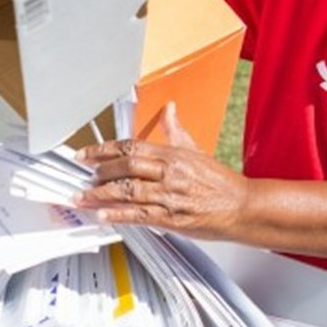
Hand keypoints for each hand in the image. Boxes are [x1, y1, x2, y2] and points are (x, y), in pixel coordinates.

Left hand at [74, 103, 248, 238]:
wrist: (244, 206)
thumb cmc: (221, 182)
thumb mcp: (197, 149)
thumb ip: (177, 130)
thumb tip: (170, 109)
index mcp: (173, 154)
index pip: (131, 145)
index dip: (103, 150)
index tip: (85, 155)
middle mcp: (170, 172)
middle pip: (126, 166)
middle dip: (99, 172)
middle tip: (82, 177)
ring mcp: (171, 195)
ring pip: (129, 191)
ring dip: (101, 195)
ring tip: (83, 198)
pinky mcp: (173, 218)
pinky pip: (140, 215)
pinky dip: (119, 215)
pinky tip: (103, 216)